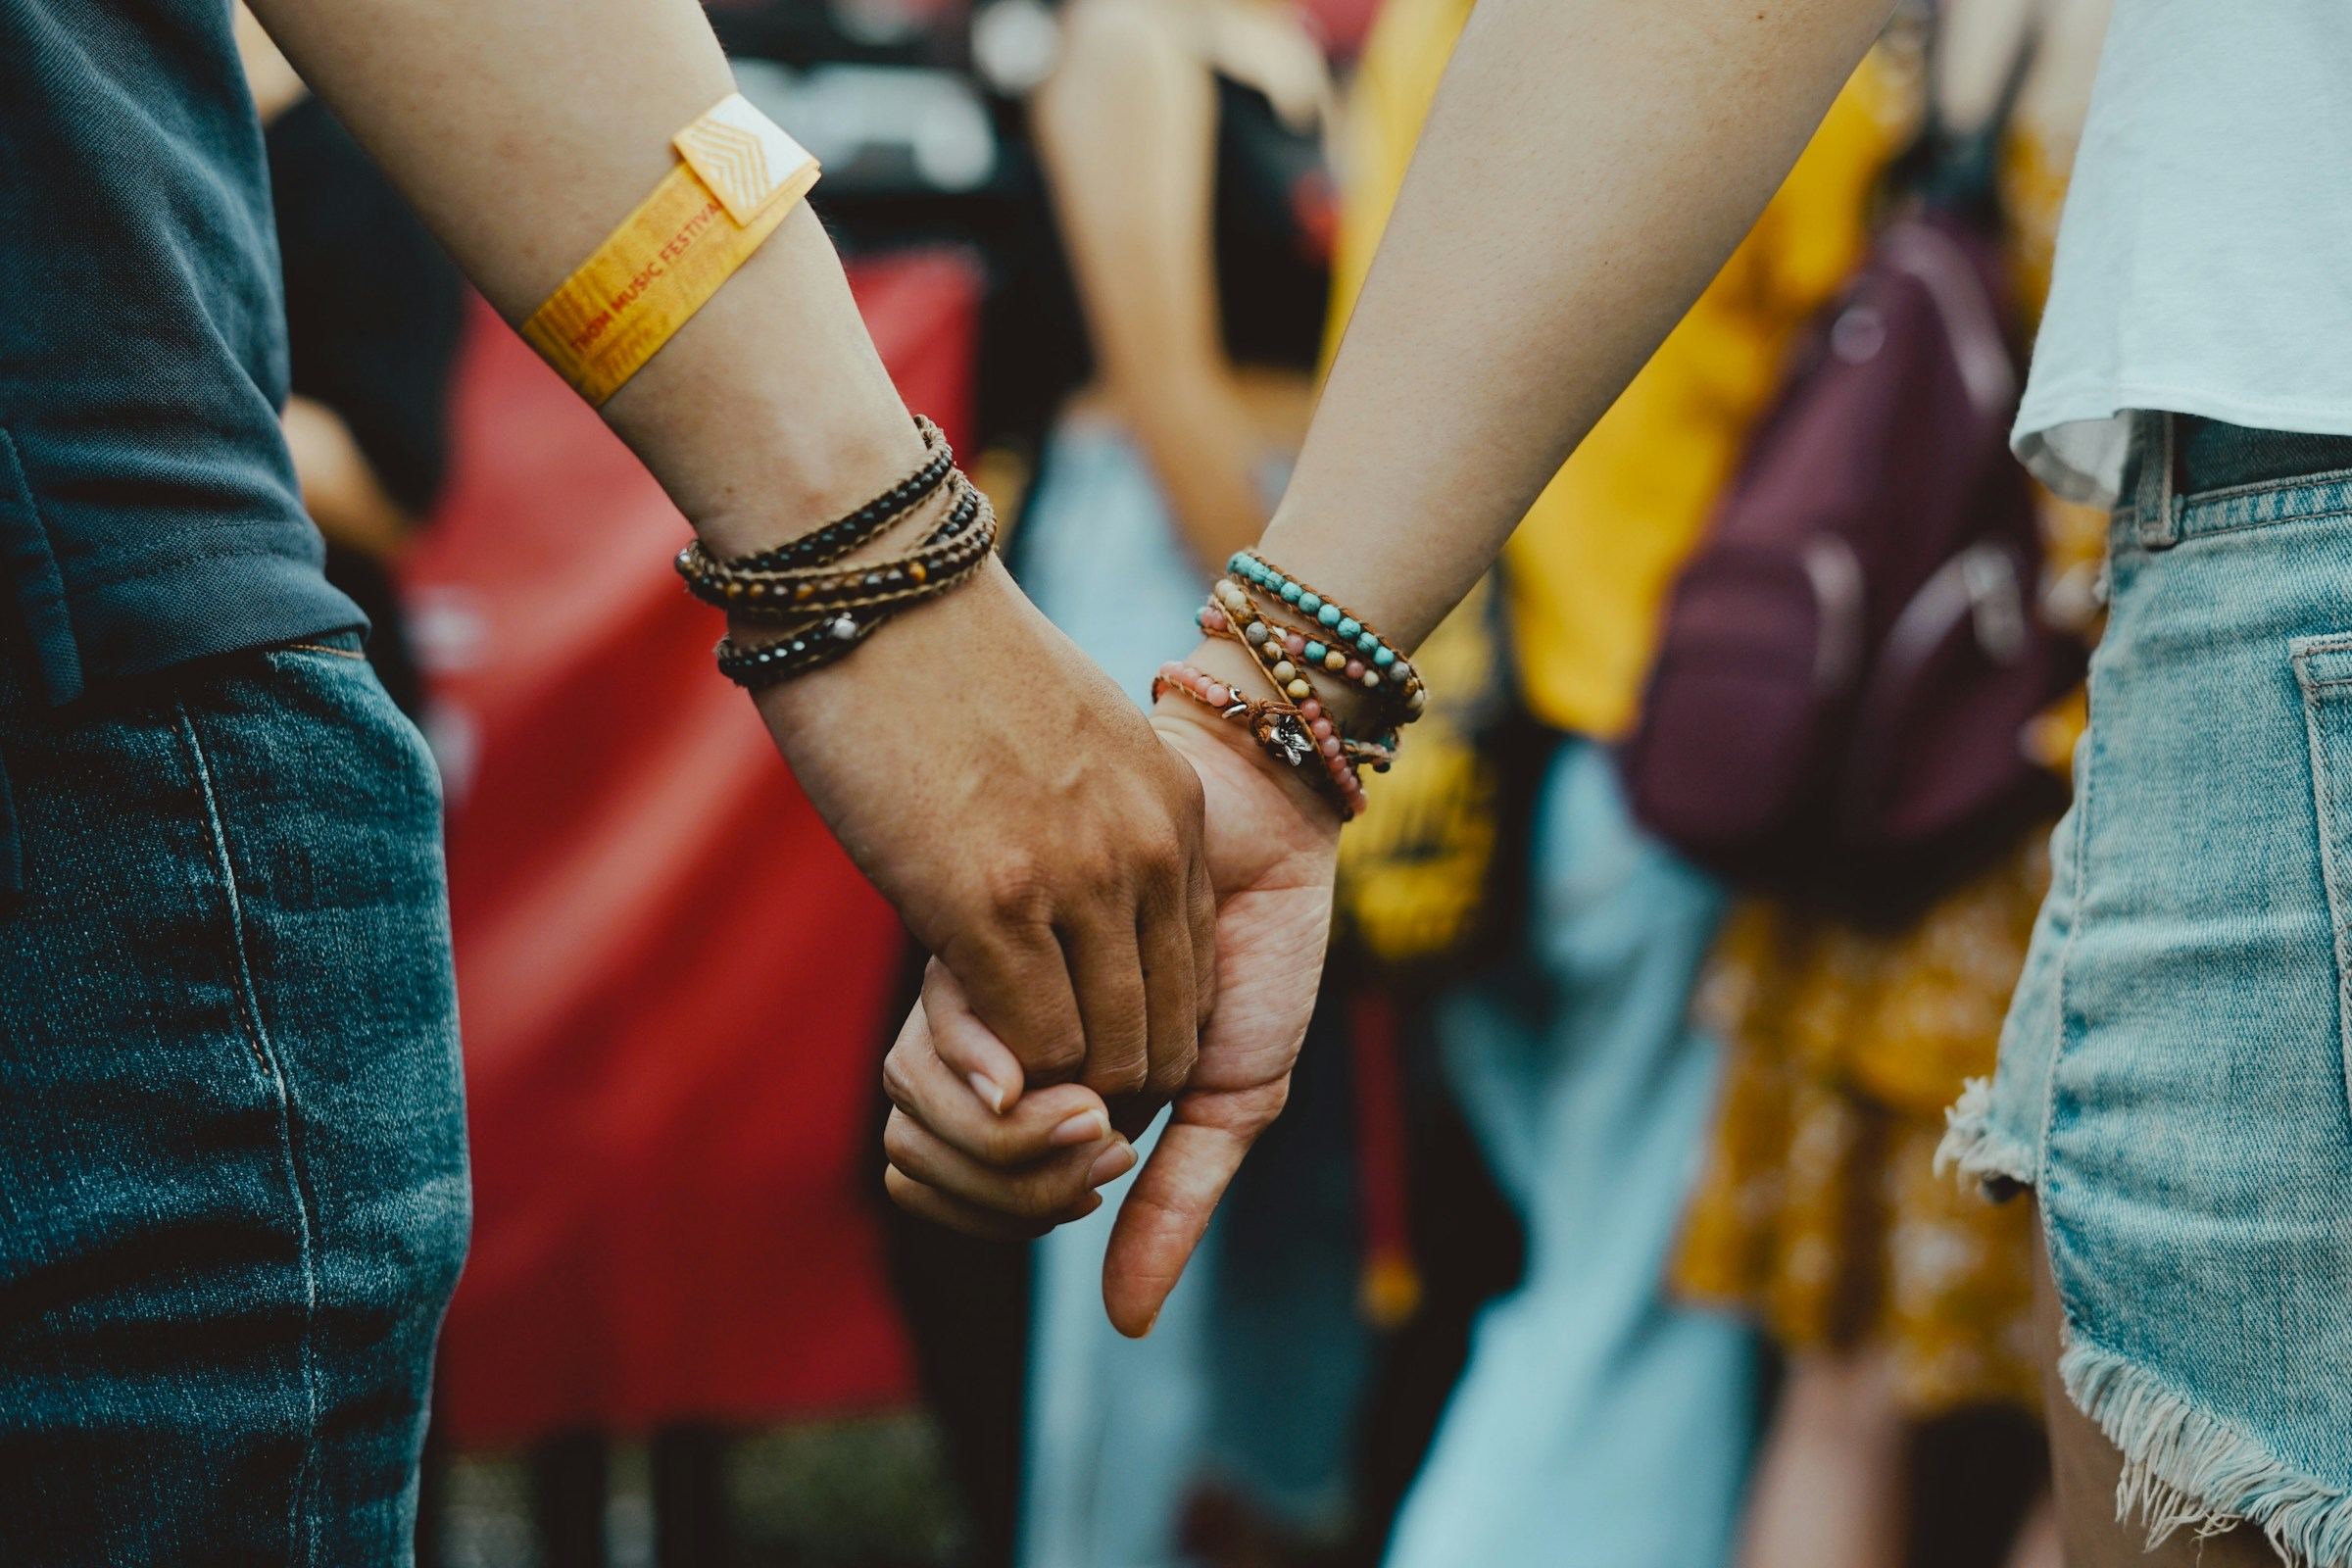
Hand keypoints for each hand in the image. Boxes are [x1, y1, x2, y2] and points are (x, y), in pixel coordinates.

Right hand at [760, 560, 1218, 1111]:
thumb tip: (1073, 884)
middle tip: (1044, 1096)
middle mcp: (1145, 851)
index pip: (1197, 975)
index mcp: (1174, 809)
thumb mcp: (1072, 737)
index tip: (1082, 1048)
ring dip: (1055, 1090)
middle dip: (1108, 1084)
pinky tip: (968, 1061)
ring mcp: (1074, 881)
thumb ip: (1095, 817)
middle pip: (1164, 1033)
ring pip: (1104, 1055)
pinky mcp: (987, 905)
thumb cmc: (949, 656)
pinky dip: (1003, 1075)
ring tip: (1004, 1087)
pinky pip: (1030, 1042)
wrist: (880, 581)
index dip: (1143, 1033)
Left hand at [883, 684, 1339, 1335]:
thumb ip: (1177, 1203)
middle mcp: (993, 1040)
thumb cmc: (1260, 954)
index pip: (960, 1190)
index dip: (1016, 1209)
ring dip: (1011, 1142)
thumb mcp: (1233, 1096)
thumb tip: (1126, 1327)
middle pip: (920, 1157)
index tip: (1109, 1172)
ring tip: (1102, 1109)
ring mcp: (976, 984)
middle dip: (1013, 1184)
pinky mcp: (971, 924)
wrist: (1267, 824)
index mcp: (1040, 1088)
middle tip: (1108, 1146)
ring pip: (917, 1106)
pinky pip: (939, 1042)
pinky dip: (1002, 1084)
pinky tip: (1082, 1071)